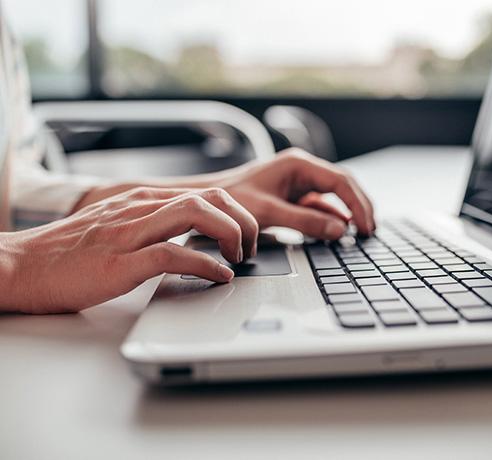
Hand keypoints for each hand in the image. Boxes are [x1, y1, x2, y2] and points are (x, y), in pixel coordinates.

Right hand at [0, 187, 257, 313]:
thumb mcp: (117, 227)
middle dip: (242, 220)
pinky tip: (218, 276)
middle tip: (249, 247)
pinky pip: (172, 254)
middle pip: (209, 197)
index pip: (204, 193)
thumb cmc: (68, 253)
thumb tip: (189, 238)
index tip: (245, 236)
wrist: (19, 266)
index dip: (236, 213)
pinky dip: (204, 265)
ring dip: (230, 236)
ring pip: (195, 214)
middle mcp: (139, 209)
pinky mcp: (118, 262)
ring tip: (238, 258)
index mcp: (141, 201)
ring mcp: (129, 233)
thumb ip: (151, 225)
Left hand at [215, 149, 374, 239]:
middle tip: (371, 230)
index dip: (357, 204)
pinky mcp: (295, 195)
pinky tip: (341, 230)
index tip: (366, 225)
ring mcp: (299, 182)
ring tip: (362, 232)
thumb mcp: (270, 212)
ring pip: (334, 196)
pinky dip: (333, 217)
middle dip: (359, 207)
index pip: (340, 181)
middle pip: (343, 185)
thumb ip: (305, 221)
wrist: (210, 201)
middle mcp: (302, 169)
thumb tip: (339, 229)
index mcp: (298, 164)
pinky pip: (321, 205)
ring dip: (348, 212)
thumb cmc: (233, 200)